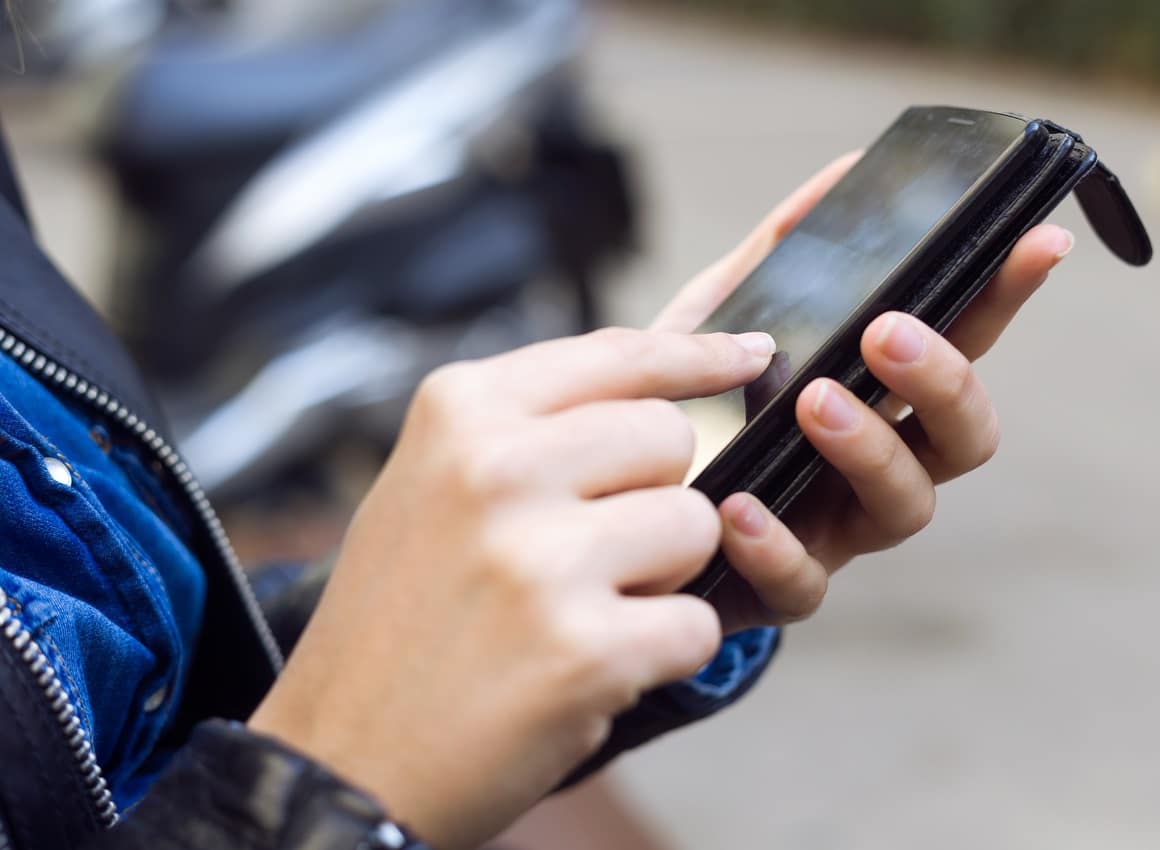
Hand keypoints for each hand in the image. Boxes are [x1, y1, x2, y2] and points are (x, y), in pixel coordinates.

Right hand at [249, 328, 775, 849]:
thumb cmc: (402, 616)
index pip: (618, 353)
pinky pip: (698, 624)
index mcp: (460, 412)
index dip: (697, 355)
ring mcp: (537, 559)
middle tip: (591, 552)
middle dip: (657, 494)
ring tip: (583, 610)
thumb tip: (669, 382)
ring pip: (697, 526)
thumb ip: (536, 427)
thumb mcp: (435, 484)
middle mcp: (494, 468)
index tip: (749, 355)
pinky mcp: (582, 649)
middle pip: (670, 437)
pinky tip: (590, 669)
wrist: (341, 758)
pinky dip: (663, 653)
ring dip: (664, 577)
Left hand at [654, 153, 1075, 632]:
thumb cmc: (691, 403)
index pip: (960, 342)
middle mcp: (873, 464)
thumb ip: (778, 254)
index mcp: (874, 395)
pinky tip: (737, 505)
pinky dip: (776, 543)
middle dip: (944, 383)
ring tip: (814, 403)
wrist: (615, 495)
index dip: (1004, 298)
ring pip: (906, 508)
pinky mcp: (779, 586)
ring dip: (871, 449)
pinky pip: (805, 583)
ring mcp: (835, 528)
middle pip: (963, 438)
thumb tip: (842, 172)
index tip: (1037, 242)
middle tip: (887, 333)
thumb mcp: (720, 317)